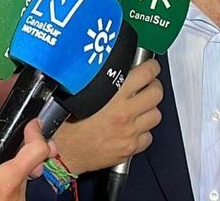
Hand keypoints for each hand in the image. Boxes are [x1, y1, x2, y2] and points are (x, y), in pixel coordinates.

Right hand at [0, 120, 50, 200]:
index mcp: (6, 183)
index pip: (37, 151)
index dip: (37, 133)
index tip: (32, 125)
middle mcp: (17, 196)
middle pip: (27, 167)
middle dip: (16, 155)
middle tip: (6, 146)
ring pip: (18, 184)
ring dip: (6, 175)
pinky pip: (11, 198)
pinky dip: (2, 190)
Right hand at [53, 59, 162, 173]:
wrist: (62, 152)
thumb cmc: (67, 124)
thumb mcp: (83, 94)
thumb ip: (102, 81)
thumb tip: (116, 68)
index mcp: (113, 96)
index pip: (145, 74)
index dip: (152, 68)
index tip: (151, 67)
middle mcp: (124, 113)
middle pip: (156, 93)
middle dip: (154, 87)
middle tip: (148, 85)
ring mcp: (129, 132)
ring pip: (156, 115)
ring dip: (150, 109)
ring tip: (140, 108)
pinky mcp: (130, 148)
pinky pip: (148, 136)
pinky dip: (144, 131)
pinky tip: (133, 128)